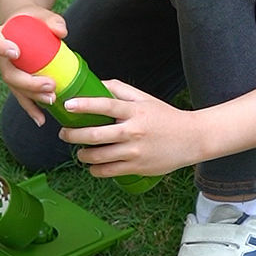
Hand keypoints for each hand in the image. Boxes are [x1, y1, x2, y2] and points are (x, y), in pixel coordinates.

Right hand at [0, 8, 67, 125]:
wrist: (27, 28)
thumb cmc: (34, 20)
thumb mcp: (42, 15)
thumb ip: (52, 20)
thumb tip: (61, 33)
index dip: (1, 48)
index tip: (15, 52)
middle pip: (9, 73)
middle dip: (28, 82)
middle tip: (49, 84)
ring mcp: (8, 73)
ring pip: (16, 89)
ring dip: (33, 97)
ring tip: (52, 99)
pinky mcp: (17, 84)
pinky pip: (23, 98)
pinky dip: (32, 109)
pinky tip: (41, 120)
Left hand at [58, 79, 193, 176]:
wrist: (192, 139)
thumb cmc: (165, 117)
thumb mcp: (144, 98)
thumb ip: (119, 89)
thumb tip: (96, 84)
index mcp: (135, 112)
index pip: (106, 106)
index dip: (85, 105)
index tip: (68, 104)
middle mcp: (133, 132)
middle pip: (96, 135)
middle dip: (73, 135)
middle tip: (64, 133)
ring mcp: (134, 152)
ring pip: (99, 157)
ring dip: (82, 154)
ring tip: (79, 151)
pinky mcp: (137, 168)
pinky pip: (108, 171)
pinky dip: (95, 169)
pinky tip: (91, 165)